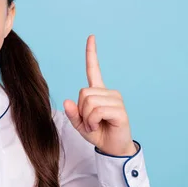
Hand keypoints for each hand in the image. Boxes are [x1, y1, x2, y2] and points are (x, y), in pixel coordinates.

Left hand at [63, 35, 136, 156]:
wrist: (112, 148)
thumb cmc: (98, 133)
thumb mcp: (79, 124)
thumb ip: (72, 113)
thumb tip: (67, 101)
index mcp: (98, 92)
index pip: (93, 69)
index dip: (91, 53)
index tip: (91, 37)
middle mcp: (108, 92)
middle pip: (83, 92)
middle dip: (81, 110)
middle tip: (90, 122)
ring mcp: (115, 100)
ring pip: (89, 102)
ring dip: (87, 118)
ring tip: (95, 125)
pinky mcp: (120, 110)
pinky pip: (97, 111)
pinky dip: (92, 121)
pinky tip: (100, 126)